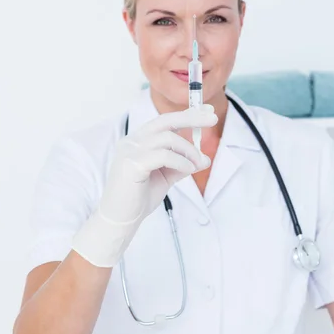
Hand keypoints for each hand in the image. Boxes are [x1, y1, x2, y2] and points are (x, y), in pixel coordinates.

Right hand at [71, 104, 217, 266]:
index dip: (186, 114)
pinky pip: (164, 155)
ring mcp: (130, 151)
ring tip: (197, 164)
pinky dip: (181, 161)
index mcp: (137, 141)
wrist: (120, 220)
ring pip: (168, 138)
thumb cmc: (139, 199)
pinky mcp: (132, 164)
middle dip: (192, 117)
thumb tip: (205, 158)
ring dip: (189, 151)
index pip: (164, 121)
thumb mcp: (166, 177)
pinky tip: (188, 170)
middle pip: (165, 121)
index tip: (207, 112)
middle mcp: (132, 141)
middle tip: (213, 118)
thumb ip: (182, 165)